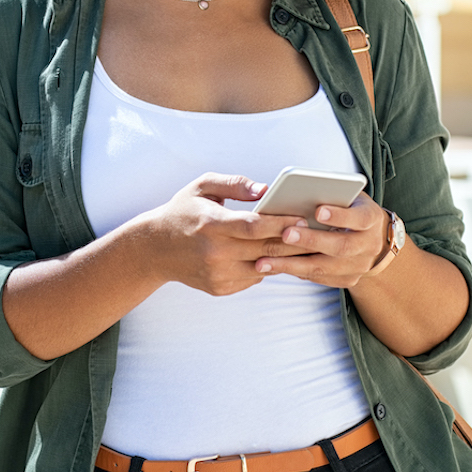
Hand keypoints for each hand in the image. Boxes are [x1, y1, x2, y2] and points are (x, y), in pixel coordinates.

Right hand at [137, 173, 309, 295]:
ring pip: (264, 267)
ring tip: (304, 244)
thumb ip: (235, 184)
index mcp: (212, 224)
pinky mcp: (220, 287)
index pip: (254, 226)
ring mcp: (218, 274)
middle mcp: (215, 253)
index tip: (302, 218)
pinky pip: (253, 279)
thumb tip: (265, 189)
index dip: (281, 223)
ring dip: (285, 257)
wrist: (156, 249)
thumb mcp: (202, 187)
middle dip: (294, 241)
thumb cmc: (183, 211)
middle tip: (316, 232)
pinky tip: (276, 255)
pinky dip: (266, 267)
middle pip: (265, 249)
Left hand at [252, 193, 388, 287]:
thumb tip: (297, 191)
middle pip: (341, 246)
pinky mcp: (349, 279)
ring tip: (265, 261)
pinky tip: (275, 267)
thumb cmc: (351, 208)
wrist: (374, 238)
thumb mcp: (349, 195)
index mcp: (371, 218)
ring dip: (293, 264)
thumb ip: (331, 194)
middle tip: (285, 234)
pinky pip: (320, 278)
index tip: (318, 210)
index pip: (359, 218)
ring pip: (326, 267)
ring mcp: (360, 265)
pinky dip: (297, 272)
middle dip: (311, 241)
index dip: (340, 216)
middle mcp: (369, 245)